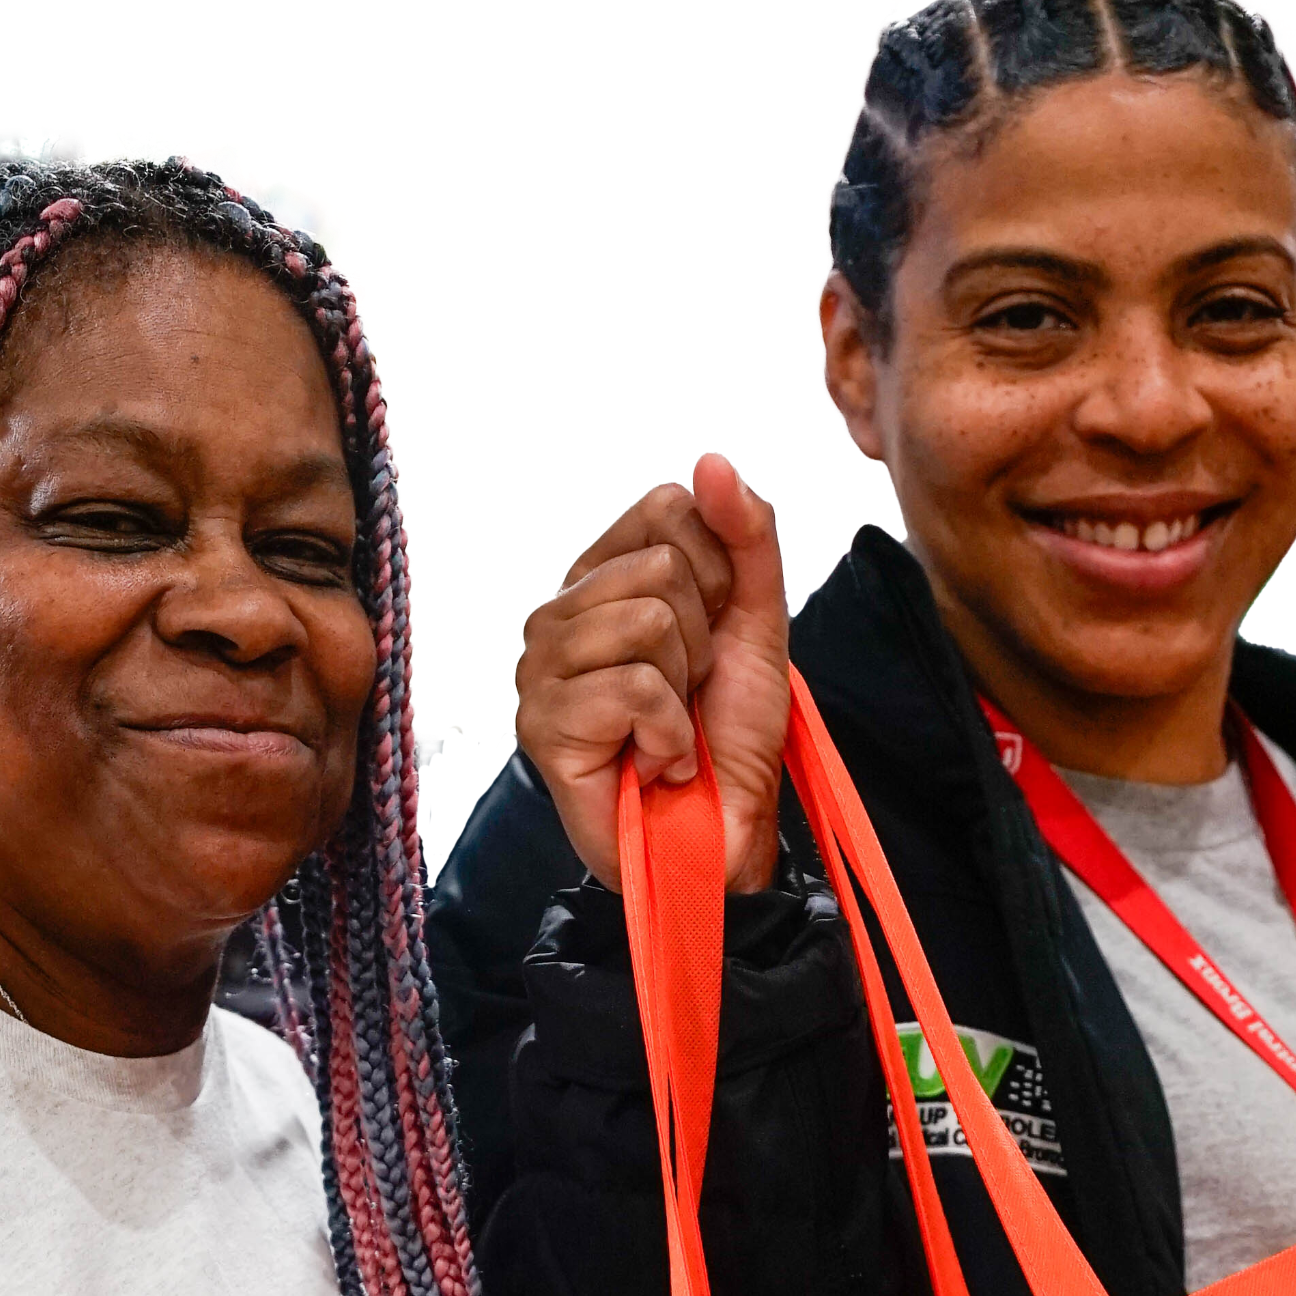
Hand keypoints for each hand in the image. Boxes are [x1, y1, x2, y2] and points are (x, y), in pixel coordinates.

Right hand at [514, 453, 788, 896]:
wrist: (722, 834)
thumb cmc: (727, 735)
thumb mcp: (754, 620)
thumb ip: (745, 536)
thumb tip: (711, 462)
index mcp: (600, 578)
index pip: (664, 507)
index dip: (716, 571)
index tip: (712, 636)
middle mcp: (559, 615)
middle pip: (659, 568)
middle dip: (703, 639)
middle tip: (688, 694)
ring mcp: (541, 671)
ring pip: (648, 621)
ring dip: (685, 688)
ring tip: (671, 727)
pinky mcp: (543, 727)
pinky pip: (633, 685)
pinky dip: (669, 733)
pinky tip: (656, 761)